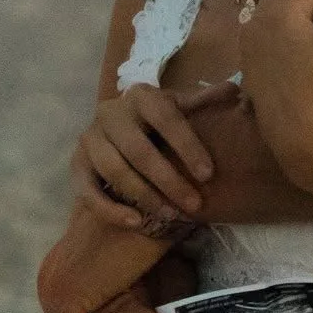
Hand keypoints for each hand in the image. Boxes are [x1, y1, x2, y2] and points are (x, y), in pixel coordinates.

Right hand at [72, 81, 241, 228]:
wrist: (117, 127)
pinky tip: (135, 222)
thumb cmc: (157, 121)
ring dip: (144, 196)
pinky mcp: (77, 164)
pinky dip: (110, 209)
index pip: (166, 119)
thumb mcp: (179, 107)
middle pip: (139, 150)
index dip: (188, 146)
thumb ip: (203, 103)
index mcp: (141, 96)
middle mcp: (111, 113)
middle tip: (194, 204)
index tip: (208, 174)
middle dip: (169, 180)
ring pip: (115, 170)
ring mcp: (90, 138)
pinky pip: (88, 191)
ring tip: (170, 214)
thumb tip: (235, 90)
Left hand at [237, 0, 312, 189]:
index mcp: (277, 7)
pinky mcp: (247, 79)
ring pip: (287, 36)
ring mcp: (246, 53)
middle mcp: (253, 24)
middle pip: (301, 15)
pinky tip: (310, 81)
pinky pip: (276, 59)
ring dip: (308, 44)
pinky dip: (293, 63)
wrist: (305, 141)